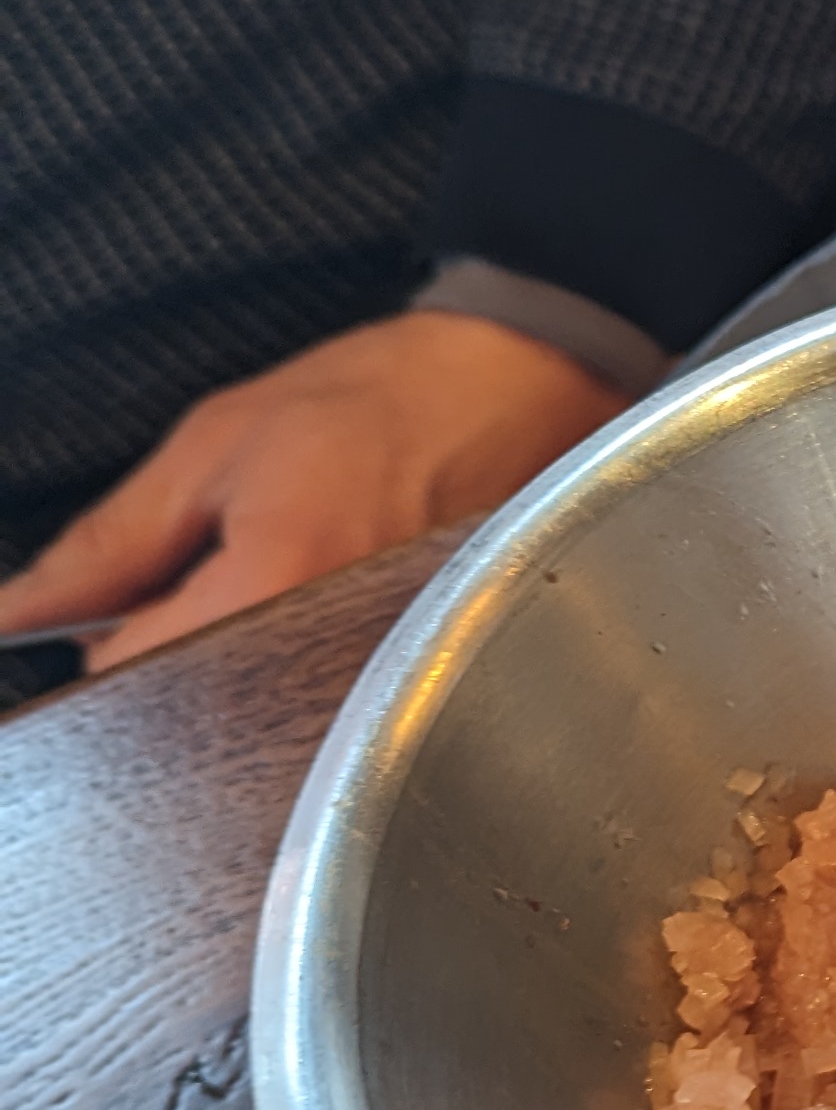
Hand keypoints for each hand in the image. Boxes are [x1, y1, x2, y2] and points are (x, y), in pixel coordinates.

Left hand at [0, 314, 622, 672]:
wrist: (512, 389)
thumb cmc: (380, 401)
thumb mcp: (215, 445)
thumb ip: (108, 542)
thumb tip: (18, 611)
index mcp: (271, 581)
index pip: (126, 676)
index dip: (101, 640)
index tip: (115, 603)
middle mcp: (331, 652)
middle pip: (196, 717)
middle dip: (176, 658)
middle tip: (213, 574)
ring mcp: (376, 677)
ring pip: (256, 720)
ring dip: (240, 666)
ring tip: (284, 580)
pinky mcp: (405, 683)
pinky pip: (316, 708)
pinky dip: (293, 668)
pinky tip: (321, 605)